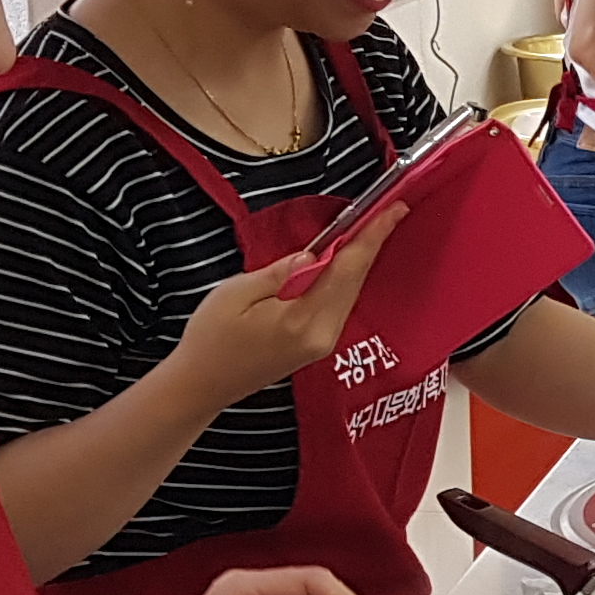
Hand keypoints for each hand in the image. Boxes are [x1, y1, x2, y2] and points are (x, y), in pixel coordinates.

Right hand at [159, 204, 408, 408]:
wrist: (202, 386)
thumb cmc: (209, 338)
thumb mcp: (234, 293)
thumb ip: (278, 272)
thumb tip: (313, 254)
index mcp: (300, 320)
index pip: (344, 270)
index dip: (370, 237)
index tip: (393, 210)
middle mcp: (321, 335)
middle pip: (354, 281)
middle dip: (373, 243)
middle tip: (392, 208)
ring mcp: (322, 343)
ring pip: (351, 292)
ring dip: (362, 259)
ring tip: (375, 226)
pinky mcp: (318, 345)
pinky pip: (340, 303)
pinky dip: (348, 278)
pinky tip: (348, 259)